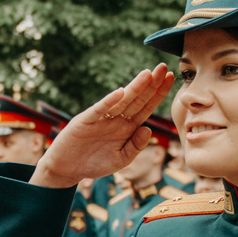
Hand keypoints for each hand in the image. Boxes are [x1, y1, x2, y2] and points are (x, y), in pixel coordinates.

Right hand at [32, 66, 176, 189]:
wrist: (66, 169)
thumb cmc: (94, 163)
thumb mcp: (120, 159)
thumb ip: (135, 146)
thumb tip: (148, 129)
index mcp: (127, 127)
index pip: (146, 107)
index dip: (158, 94)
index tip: (171, 79)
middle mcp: (116, 119)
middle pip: (137, 99)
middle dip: (151, 84)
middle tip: (164, 67)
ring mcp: (101, 118)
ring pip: (122, 101)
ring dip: (135, 87)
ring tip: (148, 73)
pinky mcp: (85, 121)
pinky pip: (99, 110)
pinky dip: (109, 102)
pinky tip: (120, 92)